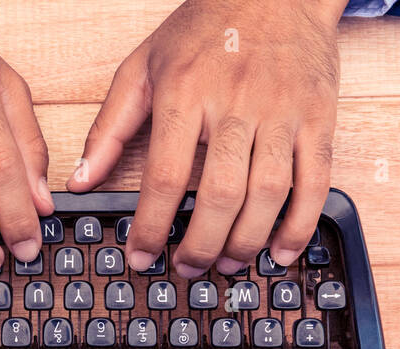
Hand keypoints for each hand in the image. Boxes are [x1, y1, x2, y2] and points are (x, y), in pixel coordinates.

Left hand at [69, 0, 342, 275]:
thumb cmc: (206, 28)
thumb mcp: (143, 67)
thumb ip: (109, 127)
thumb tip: (80, 180)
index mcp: (185, 92)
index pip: (165, 175)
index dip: (151, 226)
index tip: (141, 256)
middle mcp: (235, 103)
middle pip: (220, 193)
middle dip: (201, 245)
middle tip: (186, 269)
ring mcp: (283, 112)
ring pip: (268, 193)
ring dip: (246, 241)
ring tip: (226, 265)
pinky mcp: (319, 118)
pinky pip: (315, 182)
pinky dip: (299, 224)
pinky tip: (280, 252)